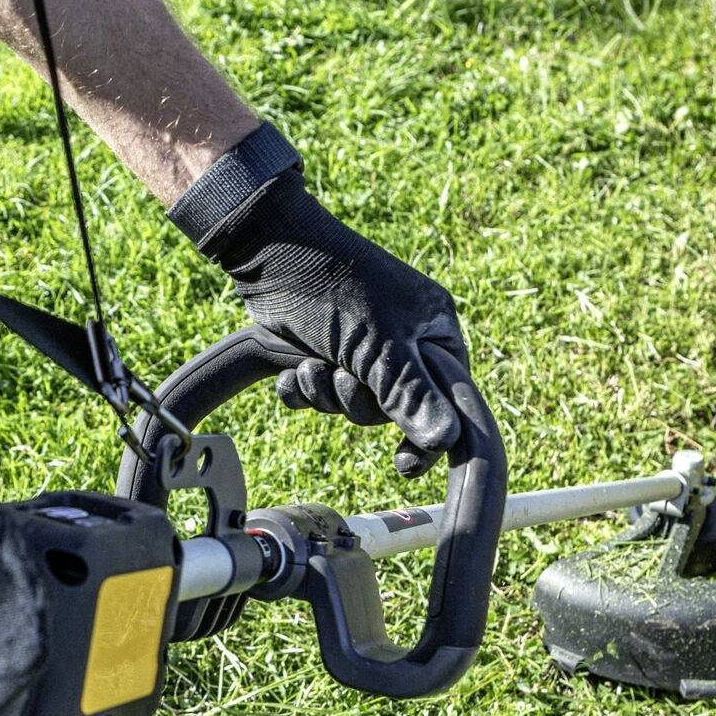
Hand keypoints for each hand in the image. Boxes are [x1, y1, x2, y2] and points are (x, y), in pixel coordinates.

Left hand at [199, 170, 476, 478]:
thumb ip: (409, 393)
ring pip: (350, 405)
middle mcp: (401, 341)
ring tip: (311, 364)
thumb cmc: (334, 286)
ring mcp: (358, 346)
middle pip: (392, 409)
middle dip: (358, 402)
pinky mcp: (320, 350)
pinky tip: (291, 372)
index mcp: (432, 330)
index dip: (429, 433)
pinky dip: (302, 389)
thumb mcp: (377, 344)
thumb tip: (445, 440)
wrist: (268, 249)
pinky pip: (317, 396)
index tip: (406, 466)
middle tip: (340, 378)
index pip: (446, 398)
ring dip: (325, 395)